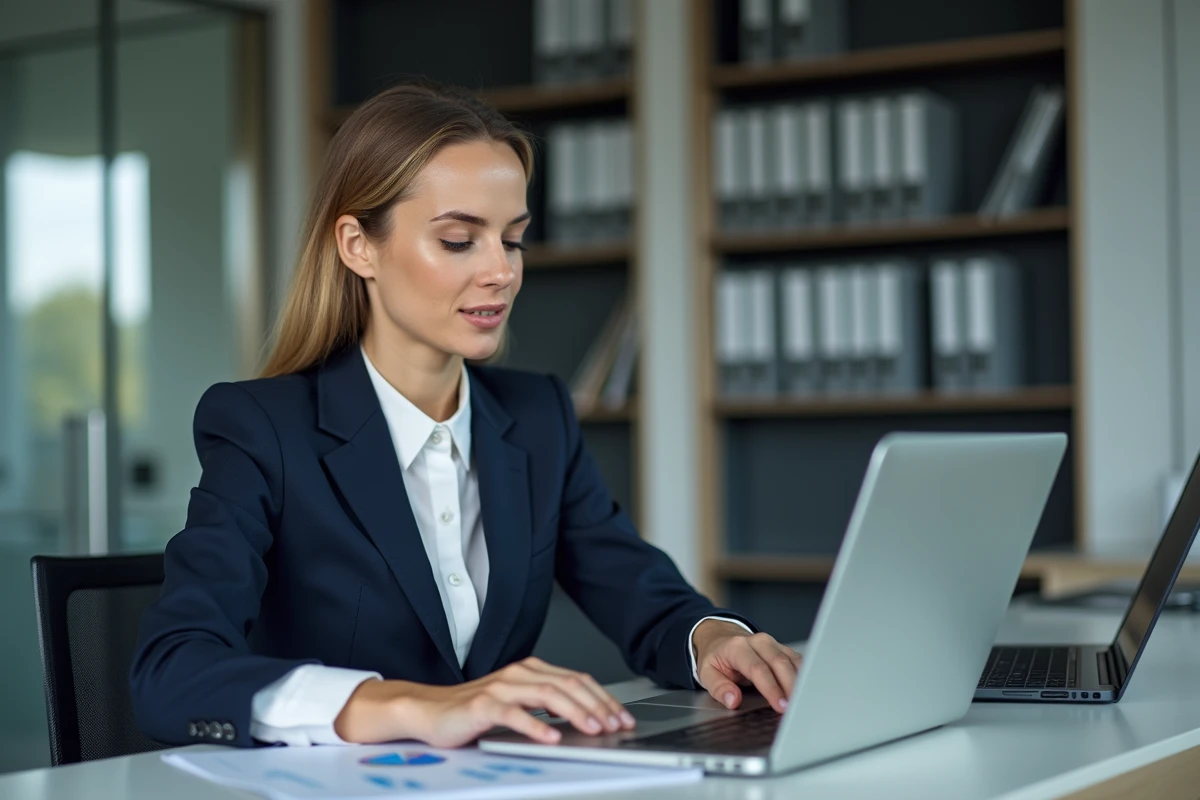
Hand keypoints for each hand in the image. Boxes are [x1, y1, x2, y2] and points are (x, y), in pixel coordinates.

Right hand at [333, 656, 635, 746]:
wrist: (429, 711)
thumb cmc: (473, 711)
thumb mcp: (517, 705)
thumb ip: (545, 706)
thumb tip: (584, 719)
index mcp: (530, 670)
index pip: (576, 680)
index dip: (603, 698)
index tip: (621, 716)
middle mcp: (519, 673)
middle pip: (569, 684)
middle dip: (598, 705)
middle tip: (616, 725)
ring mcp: (501, 687)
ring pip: (548, 694)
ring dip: (576, 712)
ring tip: (594, 729)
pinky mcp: (483, 704)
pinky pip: (514, 714)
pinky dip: (536, 726)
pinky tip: (551, 738)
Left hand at [692, 620, 801, 713]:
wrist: (720, 637)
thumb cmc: (716, 657)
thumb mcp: (707, 673)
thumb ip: (718, 688)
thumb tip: (733, 700)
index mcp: (738, 647)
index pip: (757, 669)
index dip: (771, 688)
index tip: (780, 706)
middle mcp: (758, 642)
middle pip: (779, 663)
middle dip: (790, 687)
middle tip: (795, 709)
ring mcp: (773, 643)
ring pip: (792, 661)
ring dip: (800, 682)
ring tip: (804, 703)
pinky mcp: (782, 648)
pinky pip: (797, 661)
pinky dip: (804, 676)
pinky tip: (807, 691)